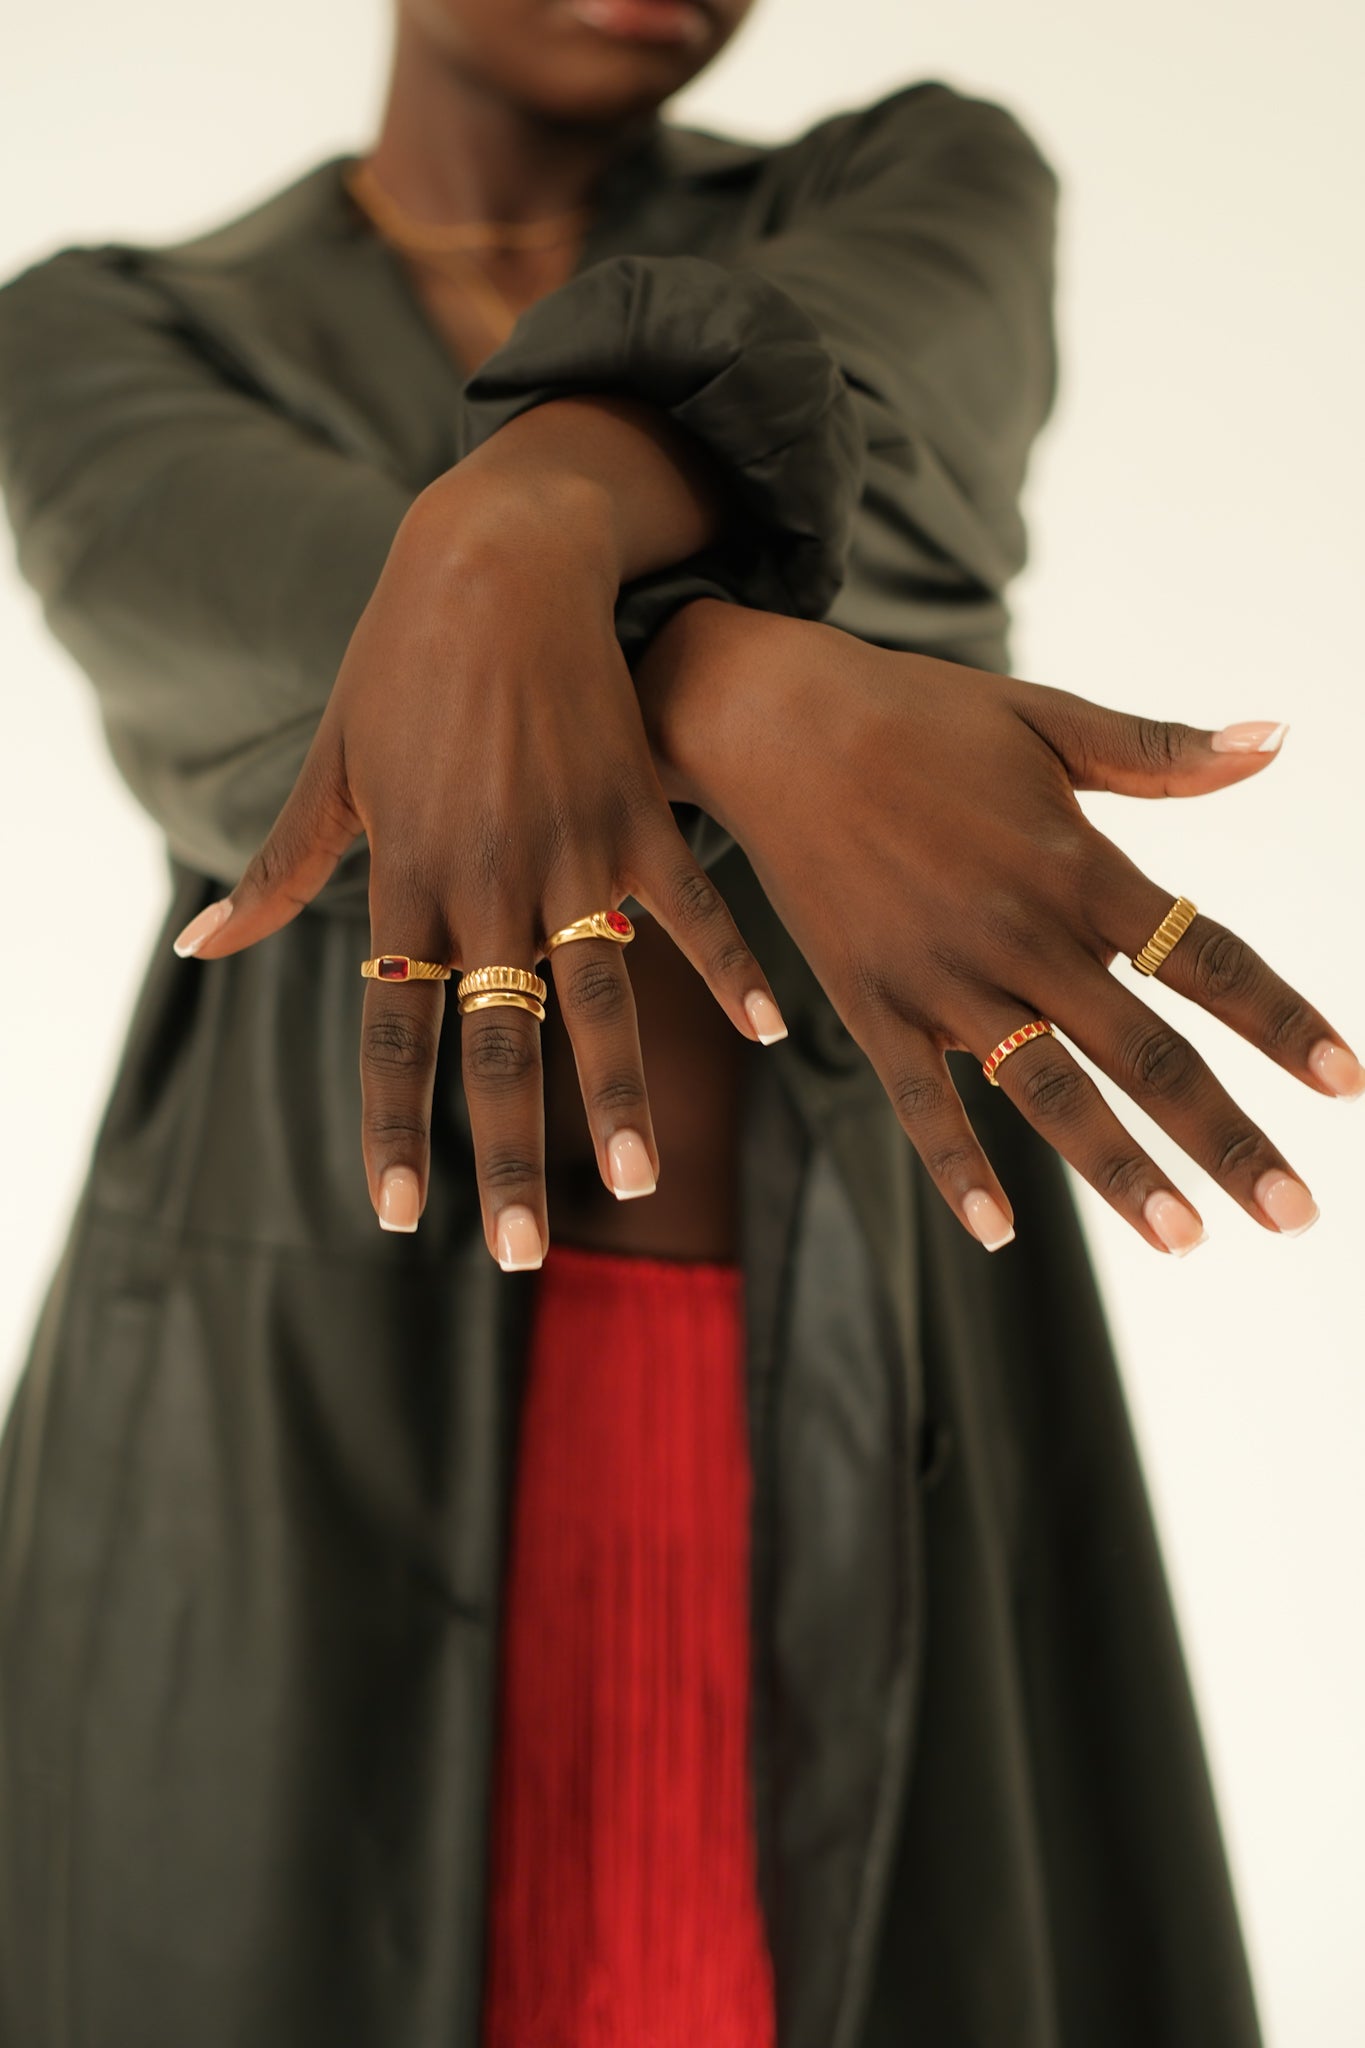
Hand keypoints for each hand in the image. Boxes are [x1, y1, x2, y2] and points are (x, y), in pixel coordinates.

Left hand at [170, 472, 784, 1263]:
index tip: (396, 1214)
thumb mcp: (330, 768)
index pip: (393, 1030)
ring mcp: (570, 853)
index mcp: (407, 880)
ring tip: (639, 1183)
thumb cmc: (398, 661)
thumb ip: (279, 870)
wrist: (496, 557)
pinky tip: (775, 1033)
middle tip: (520, 1255)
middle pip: (495, 1043)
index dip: (393, 1127)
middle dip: (506, 1155)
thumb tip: (201, 948)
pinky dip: (732, 968)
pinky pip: (692, 910)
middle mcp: (488, 883)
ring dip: (616, 1098)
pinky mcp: (639, 816)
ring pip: (596, 1000)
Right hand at [639, 600, 1361, 1253]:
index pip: (1202, 956)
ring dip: (1120, 1171)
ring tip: (1186, 1239)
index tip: (1344, 1081)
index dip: (1280, 1020)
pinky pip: (921, 1102)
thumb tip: (1276, 742)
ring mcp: (942, 979)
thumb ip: (1161, 754)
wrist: (774, 724)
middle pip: (1145, 1053)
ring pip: (1048, 1093)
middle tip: (1294, 1212)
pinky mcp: (873, 1004)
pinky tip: (998, 1232)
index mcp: (1074, 865)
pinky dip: (956, 1168)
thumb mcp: (1048, 718)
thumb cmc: (919, 715)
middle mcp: (1019, 934)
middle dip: (1227, 1137)